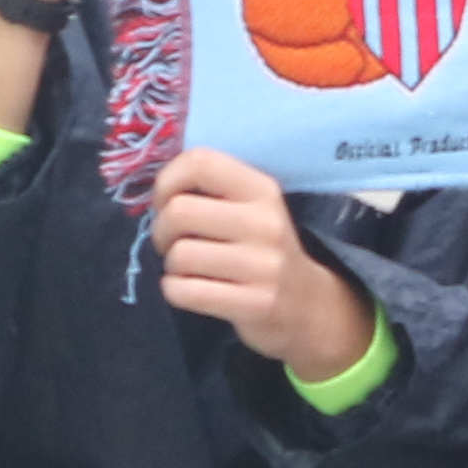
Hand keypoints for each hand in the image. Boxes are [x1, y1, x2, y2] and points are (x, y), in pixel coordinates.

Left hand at [146, 151, 378, 383]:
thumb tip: (161, 184)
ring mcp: (263, 265)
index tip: (168, 203)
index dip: (167, 182)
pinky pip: (183, 291)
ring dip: (172, 267)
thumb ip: (213, 189)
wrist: (307, 304)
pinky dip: (176, 291)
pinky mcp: (254, 303)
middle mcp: (266, 222)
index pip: (200, 162)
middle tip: (176, 243)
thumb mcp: (252, 209)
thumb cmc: (263, 250)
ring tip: (192, 269)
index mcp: (263, 189)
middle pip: (178, 211)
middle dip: (162, 231)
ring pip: (178, 255)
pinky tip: (195, 289)